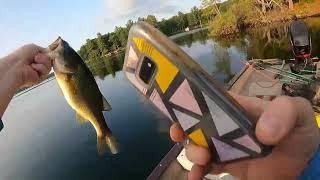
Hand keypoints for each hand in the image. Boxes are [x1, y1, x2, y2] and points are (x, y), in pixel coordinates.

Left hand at [5, 44, 51, 87]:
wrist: (16, 65)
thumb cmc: (22, 55)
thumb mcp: (34, 47)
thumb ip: (44, 50)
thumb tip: (52, 54)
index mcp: (36, 58)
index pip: (48, 57)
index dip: (49, 55)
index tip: (50, 53)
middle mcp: (38, 65)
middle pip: (50, 62)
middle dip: (45, 58)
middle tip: (36, 58)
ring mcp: (39, 72)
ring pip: (49, 66)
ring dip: (43, 62)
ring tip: (34, 62)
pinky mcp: (40, 78)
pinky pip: (46, 72)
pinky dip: (40, 68)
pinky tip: (33, 67)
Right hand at [170, 94, 319, 179]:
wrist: (302, 167)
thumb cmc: (297, 134)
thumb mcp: (298, 113)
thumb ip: (284, 112)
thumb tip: (262, 133)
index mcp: (237, 107)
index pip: (209, 100)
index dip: (190, 103)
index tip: (180, 112)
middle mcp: (225, 124)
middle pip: (196, 122)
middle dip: (184, 127)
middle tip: (180, 135)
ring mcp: (223, 145)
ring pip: (197, 144)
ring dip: (192, 150)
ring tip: (201, 159)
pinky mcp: (225, 164)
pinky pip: (204, 166)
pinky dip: (196, 171)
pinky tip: (196, 177)